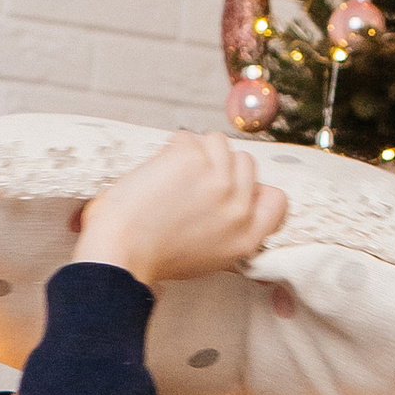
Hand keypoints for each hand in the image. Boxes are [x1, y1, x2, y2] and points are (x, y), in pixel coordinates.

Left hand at [72, 131, 286, 287]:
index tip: (232, 187)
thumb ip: (229, 228)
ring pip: (218, 142)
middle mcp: (239, 208)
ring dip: (194, 152)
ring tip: (169, 178)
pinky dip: (170, 149)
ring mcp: (218, 180)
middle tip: (186, 185)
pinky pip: (187, 138)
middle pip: (245, 162)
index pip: (275, 199)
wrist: (119, 253)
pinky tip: (156, 173)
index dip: (254, 187)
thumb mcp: (208, 256)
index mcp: (246, 237)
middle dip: (218, 165)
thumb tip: (234, 200)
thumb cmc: (150, 257)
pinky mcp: (193, 158)